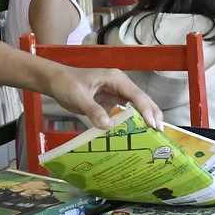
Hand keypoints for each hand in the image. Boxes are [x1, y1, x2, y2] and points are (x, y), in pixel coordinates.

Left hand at [43, 64, 163, 130]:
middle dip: (152, 114)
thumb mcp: (78, 96)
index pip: (136, 94)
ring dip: (145, 119)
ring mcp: (116, 94)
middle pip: (142, 99)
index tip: (153, 124)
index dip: (146, 109)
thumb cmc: (66, 83)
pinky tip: (136, 135)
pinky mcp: (111, 102)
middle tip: (160, 132)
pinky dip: (131, 123)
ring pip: (136, 107)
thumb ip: (93, 109)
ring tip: (154, 135)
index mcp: (115, 78)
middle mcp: (120, 85)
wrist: (55, 81)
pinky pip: (124, 113)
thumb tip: (108, 125)